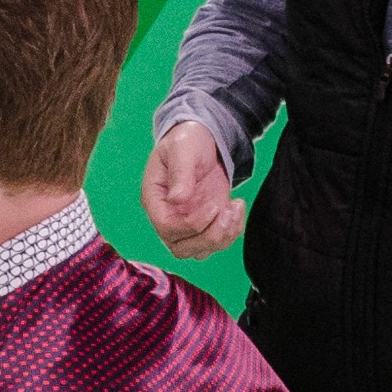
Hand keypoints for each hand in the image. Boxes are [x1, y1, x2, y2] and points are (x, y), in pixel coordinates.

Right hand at [139, 121, 247, 257]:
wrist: (202, 140)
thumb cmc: (187, 141)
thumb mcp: (183, 149)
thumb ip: (180, 172)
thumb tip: (177, 199)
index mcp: (155, 199)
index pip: (166, 227)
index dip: (192, 224)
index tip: (213, 206)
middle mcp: (168, 217)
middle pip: (181, 248)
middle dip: (209, 236)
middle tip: (226, 211)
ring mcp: (187, 223)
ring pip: (200, 251)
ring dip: (223, 236)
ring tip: (235, 206)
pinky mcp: (206, 223)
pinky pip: (217, 243)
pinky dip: (232, 232)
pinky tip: (237, 206)